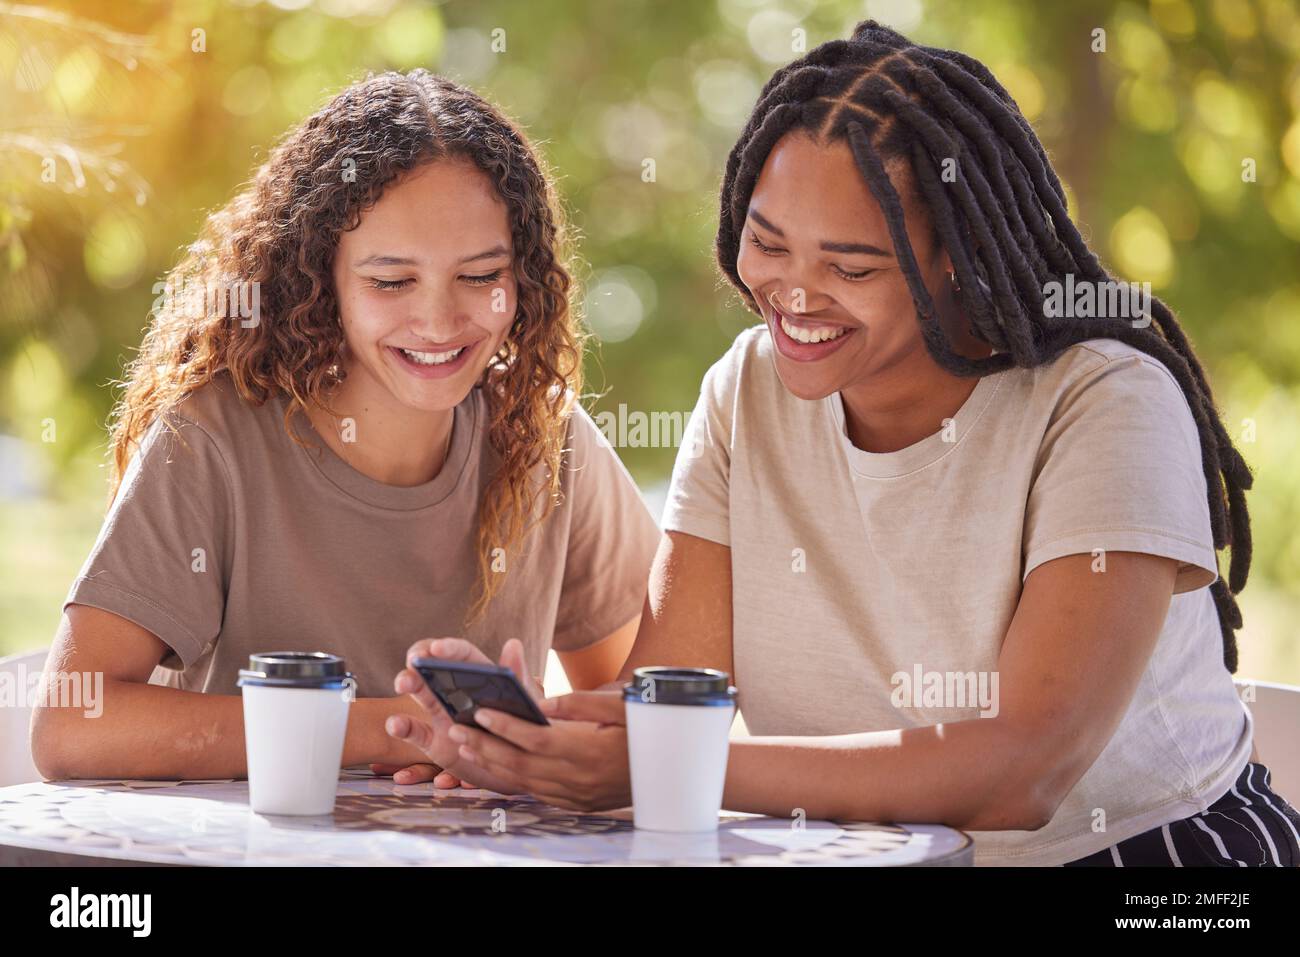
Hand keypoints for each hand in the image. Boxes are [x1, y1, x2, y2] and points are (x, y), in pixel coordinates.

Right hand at [385, 637, 539, 794]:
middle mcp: (457, 691)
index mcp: (480, 676)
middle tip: (413, 662)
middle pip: (434, 668)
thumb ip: (519, 677)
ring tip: (402, 682)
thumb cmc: (525, 728)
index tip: (436, 648)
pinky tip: (395, 724)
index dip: (448, 648)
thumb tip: (514, 644)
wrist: (520, 768)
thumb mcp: (527, 703)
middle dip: (420, 660)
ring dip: (410, 684)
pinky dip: (403, 727)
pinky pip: (416, 732)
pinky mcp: (434, 741)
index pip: (462, 655)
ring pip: (422, 694)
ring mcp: (443, 715)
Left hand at [447, 689, 630, 812]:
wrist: (672, 769)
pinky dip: (513, 778)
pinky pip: (537, 792)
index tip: (481, 712)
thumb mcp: (620, 706)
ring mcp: (577, 795)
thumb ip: (579, 704)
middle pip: (520, 763)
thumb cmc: (646, 729)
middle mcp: (579, 778)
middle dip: (484, 745)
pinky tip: (496, 765)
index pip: (536, 739)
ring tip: (466, 746)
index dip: (506, 726)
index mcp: (589, 751)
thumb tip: (541, 703)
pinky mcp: (577, 804)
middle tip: (456, 729)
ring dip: (491, 764)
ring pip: (524, 781)